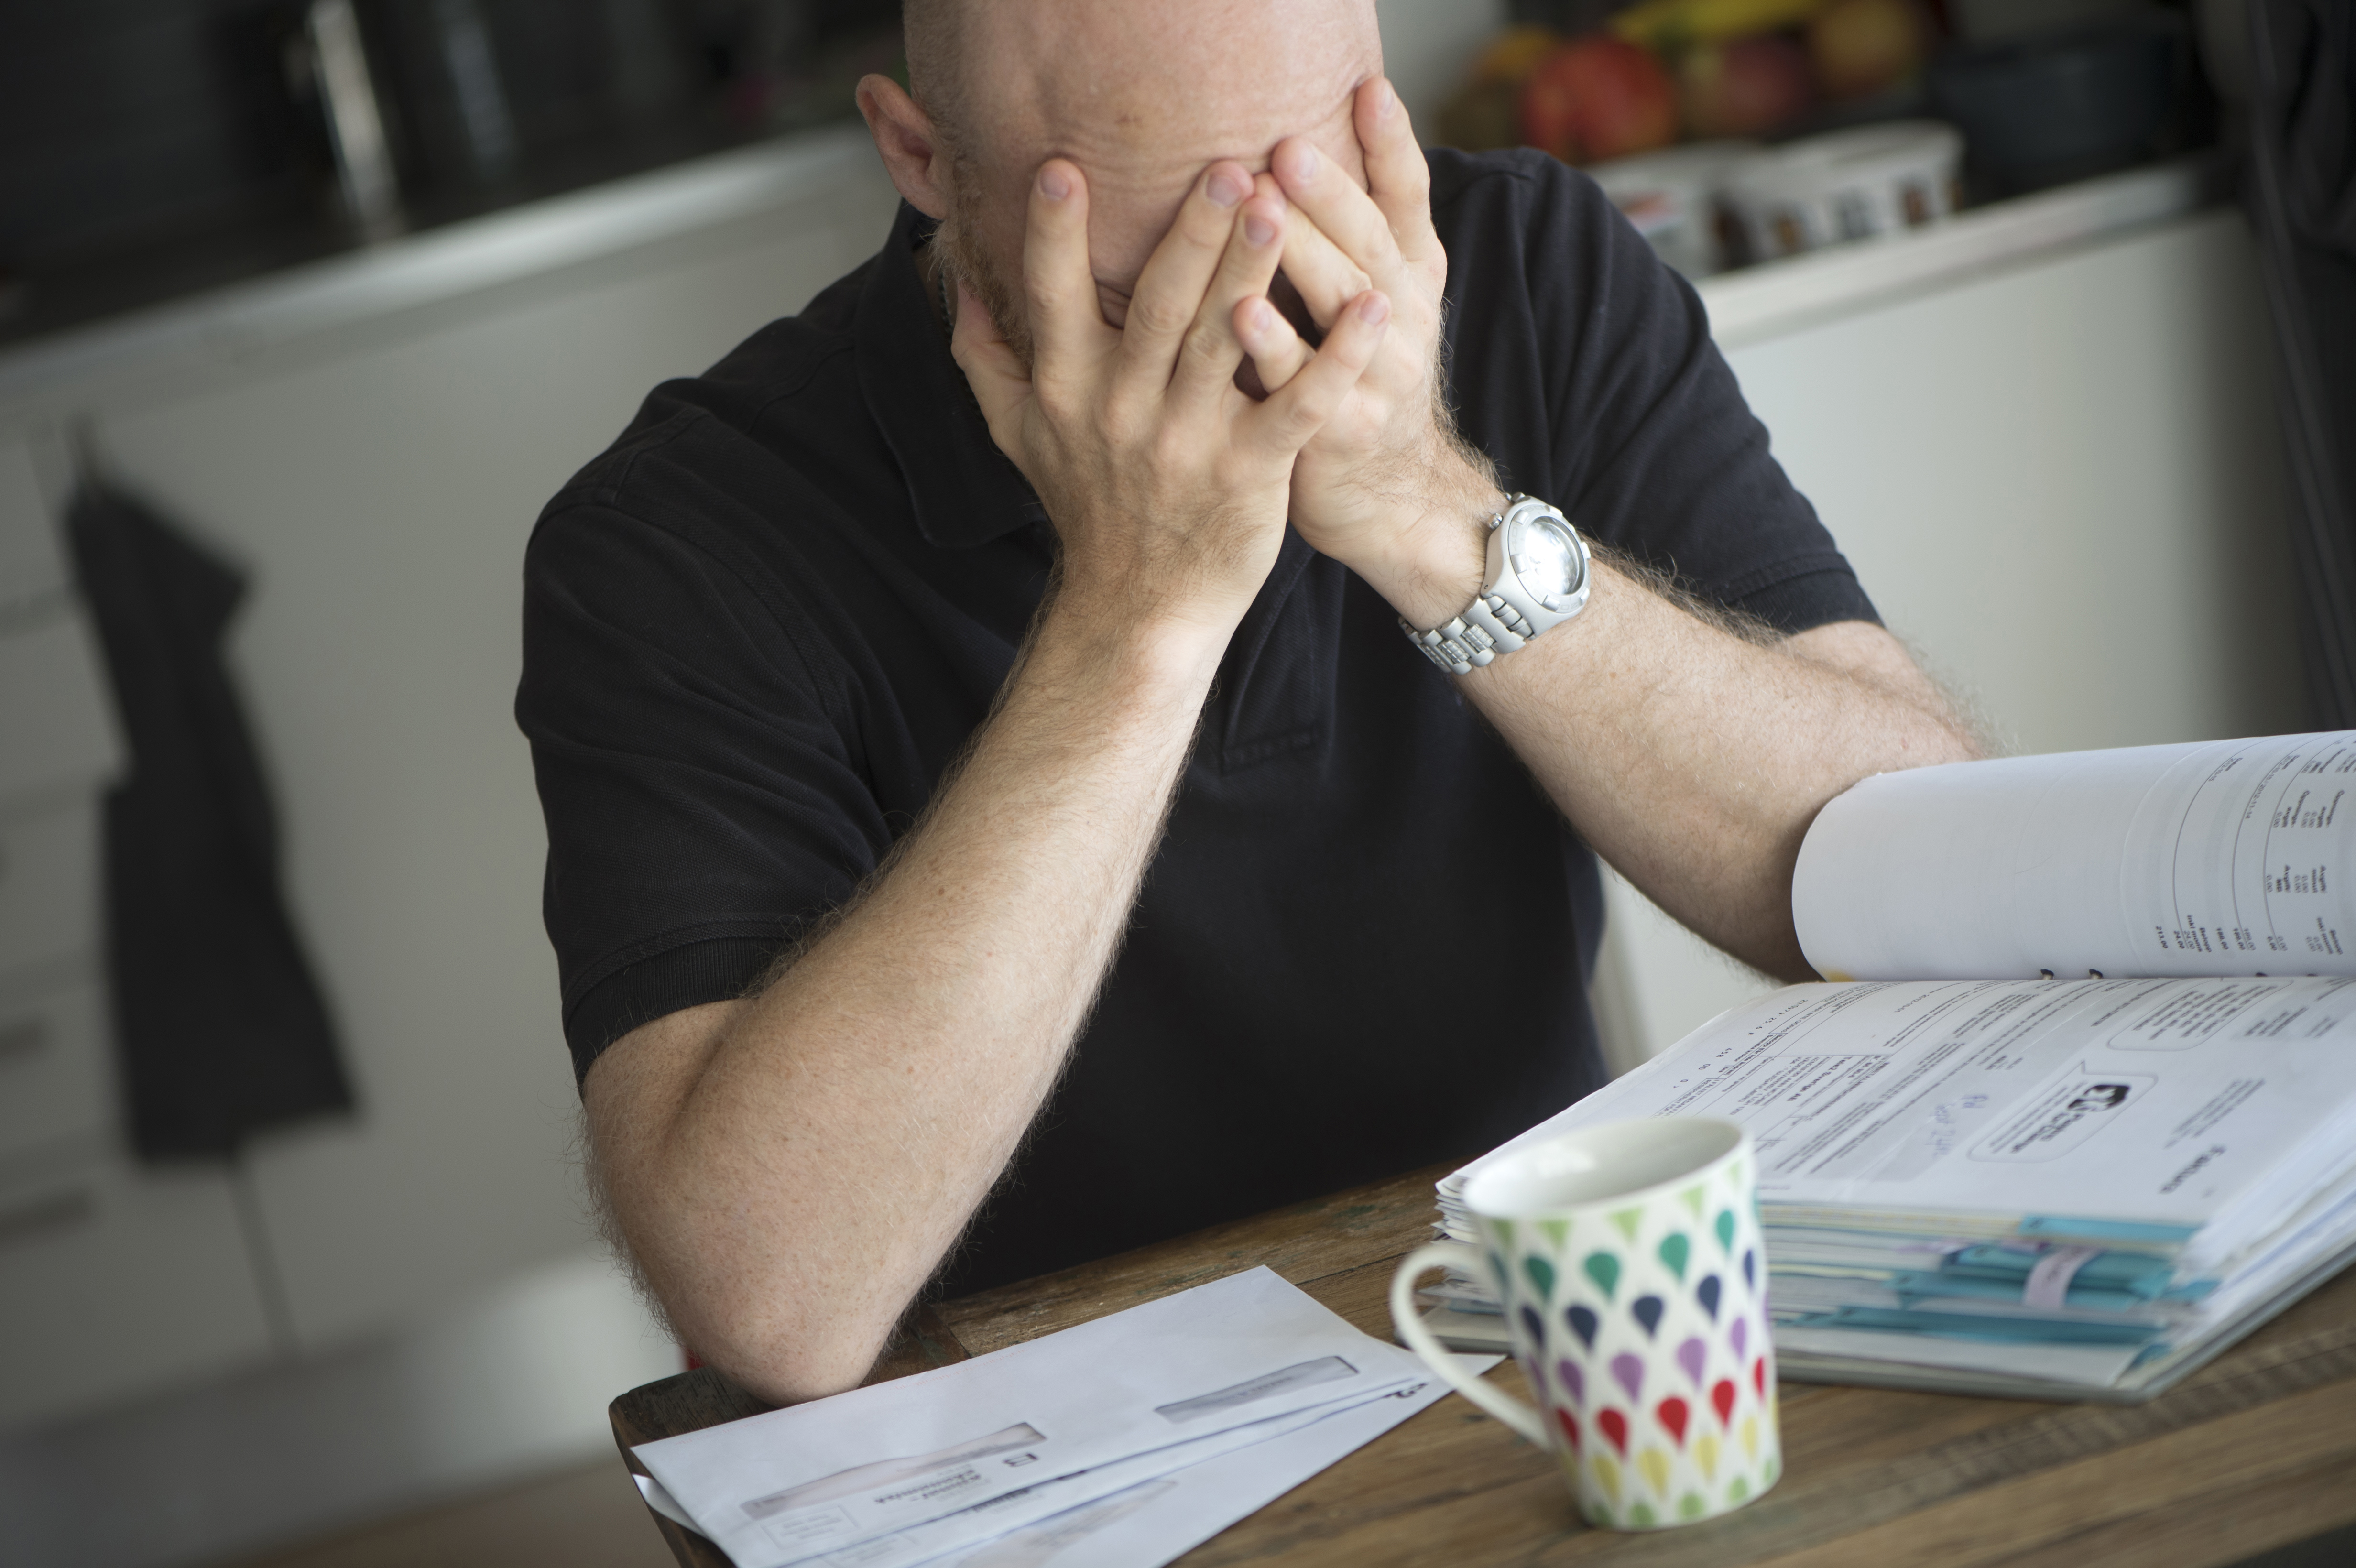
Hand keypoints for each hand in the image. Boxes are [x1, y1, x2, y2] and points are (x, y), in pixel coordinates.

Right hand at [954, 159, 1391, 638]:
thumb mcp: (1017, 434)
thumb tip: (953, 280)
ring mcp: (1188, 443)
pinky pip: (1295, 410)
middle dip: (1188, 235)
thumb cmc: (1087, 506)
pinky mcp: (1249, 474)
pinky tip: (1374, 313)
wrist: (1137, 609)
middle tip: (1224, 165)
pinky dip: (1335, 362)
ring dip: (1251, 275)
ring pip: (1220, 345)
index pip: (1051, 299)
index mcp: (1068, 389)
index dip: (1053, 237)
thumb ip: (986, 355)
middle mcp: (1123, 409)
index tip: (1062, 167)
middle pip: (1154, 308)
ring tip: (1280, 208)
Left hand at [1238, 78, 1501, 628]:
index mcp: (1410, 276)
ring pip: (1341, 303)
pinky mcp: (1336, 429)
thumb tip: (1337, 132)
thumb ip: (1362, 230)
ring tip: (1260, 205)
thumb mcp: (1383, 302)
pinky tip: (1240, 311)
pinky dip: (1274, 346)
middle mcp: (1401, 317)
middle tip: (1284, 144)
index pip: (1408, 198)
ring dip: (1302, 252)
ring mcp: (1375, 375)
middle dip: (1329, 192)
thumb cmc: (1365, 380)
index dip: (1393, 144)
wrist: (1391, 498)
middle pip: (1370, 241)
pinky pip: (1301, 382)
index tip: (1367, 87)